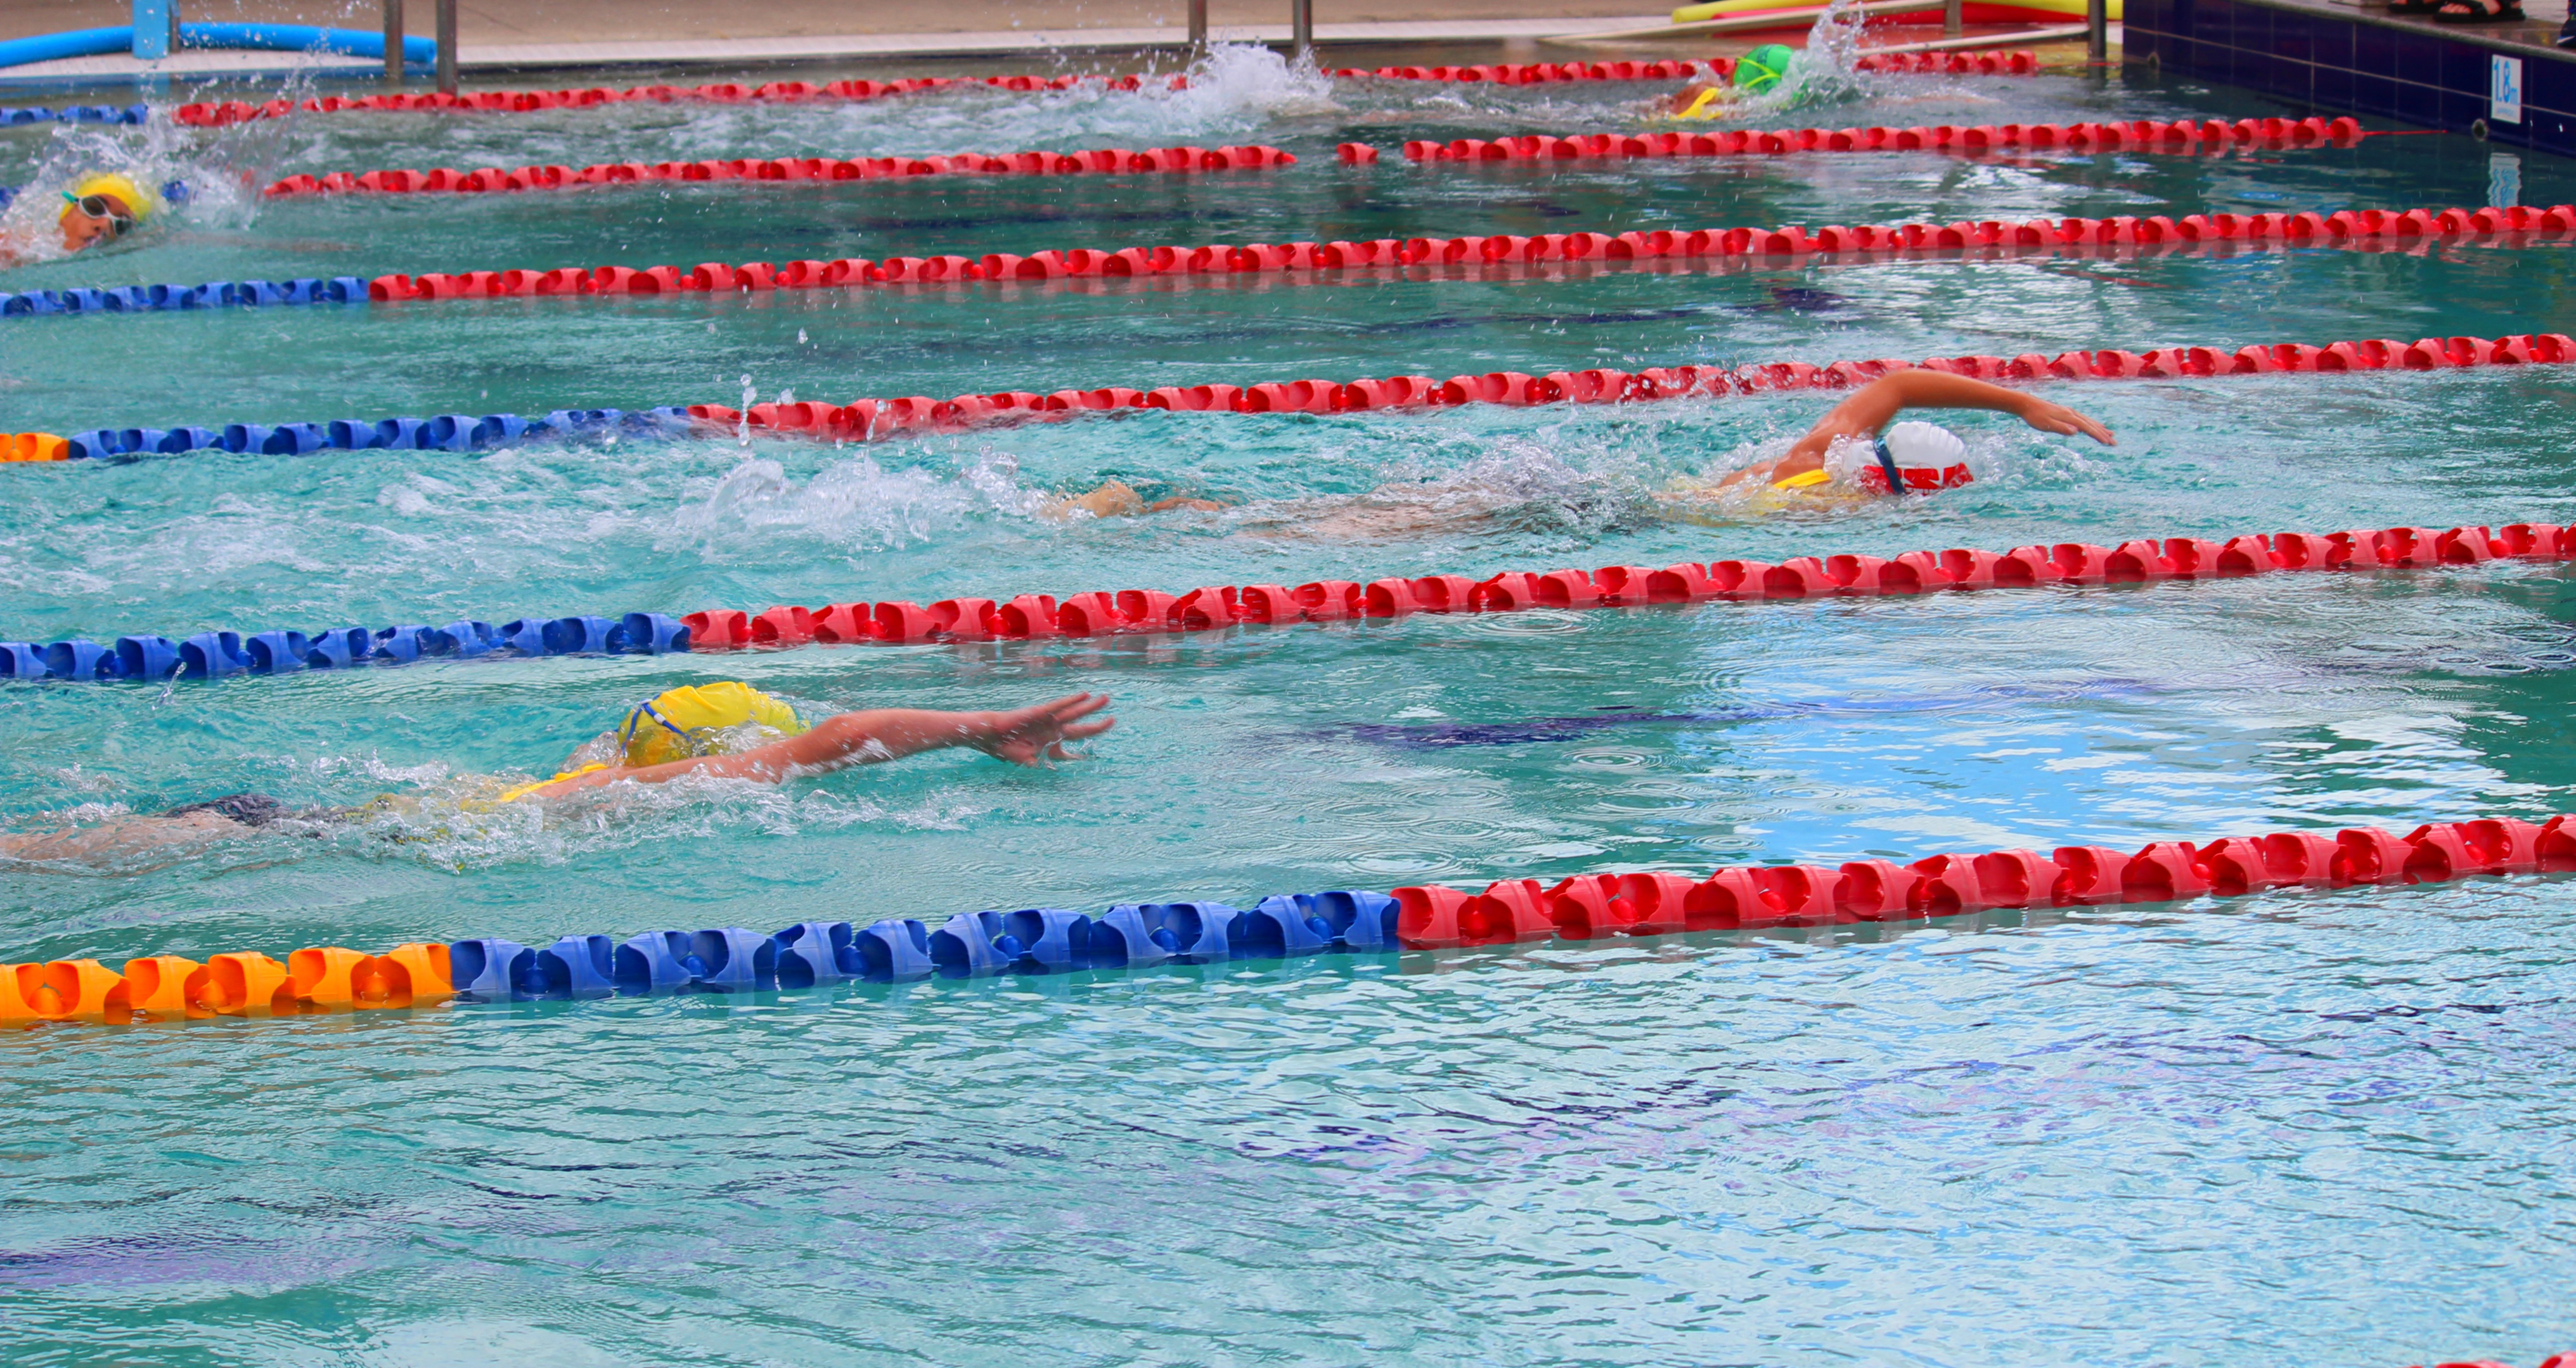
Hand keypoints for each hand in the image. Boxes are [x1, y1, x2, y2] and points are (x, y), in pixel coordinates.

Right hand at [973, 692, 1115, 766]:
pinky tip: (1085, 694)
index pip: (1071, 752)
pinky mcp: (1041, 712)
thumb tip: (1045, 767)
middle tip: (1113, 720)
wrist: (991, 737)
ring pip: (1075, 713)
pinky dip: (1072, 700)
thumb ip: (1038, 762)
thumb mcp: (1025, 760)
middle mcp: (1054, 732)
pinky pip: (1060, 705)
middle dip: (1098, 725)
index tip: (1092, 757)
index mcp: (1051, 746)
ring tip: (1106, 699)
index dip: (1082, 755)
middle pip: (1081, 728)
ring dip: (1091, 706)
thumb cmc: (1006, 749)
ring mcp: (1049, 721)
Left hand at [2017, 396, 2115, 444]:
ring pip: (2089, 421)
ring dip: (2100, 428)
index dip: (2098, 436)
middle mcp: (2072, 414)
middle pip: (2091, 425)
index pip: (2087, 428)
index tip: (2108, 443)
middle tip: (2114, 443)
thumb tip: (2076, 431)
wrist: (2027, 405)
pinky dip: (2092, 423)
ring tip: (2111, 434)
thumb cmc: (2035, 417)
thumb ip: (2061, 428)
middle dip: (2103, 434)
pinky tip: (2094, 425)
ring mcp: (2070, 412)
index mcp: (2069, 417)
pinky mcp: (2067, 413)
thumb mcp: (2046, 425)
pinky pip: (2083, 419)